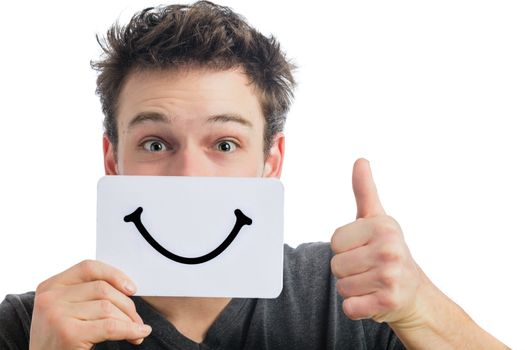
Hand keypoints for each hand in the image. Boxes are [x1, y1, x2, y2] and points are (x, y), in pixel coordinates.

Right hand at [29, 260, 151, 348]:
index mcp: (50, 286)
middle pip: (102, 288)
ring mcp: (57, 314)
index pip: (89, 268)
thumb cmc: (59, 340)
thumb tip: (128, 289)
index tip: (132, 289)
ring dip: (129, 320)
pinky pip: (110, 326)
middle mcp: (50, 297)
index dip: (115, 275)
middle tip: (137, 320)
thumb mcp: (66, 311)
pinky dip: (130, 330)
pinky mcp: (69, 333)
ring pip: (108, 307)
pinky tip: (138, 334)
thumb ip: (87, 295)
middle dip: (127, 305)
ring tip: (137, 331)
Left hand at [330, 158, 422, 323]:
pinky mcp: (388, 301)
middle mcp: (390, 249)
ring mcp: (391, 276)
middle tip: (369, 269)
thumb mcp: (377, 219)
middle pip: (336, 265)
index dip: (345, 249)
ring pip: (341, 286)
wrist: (414, 293)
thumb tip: (360, 160)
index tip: (364, 249)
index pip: (335, 241)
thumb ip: (364, 191)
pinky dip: (356, 307)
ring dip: (352, 289)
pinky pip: (349, 307)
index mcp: (383, 227)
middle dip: (347, 271)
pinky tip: (373, 299)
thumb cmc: (388, 251)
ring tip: (372, 283)